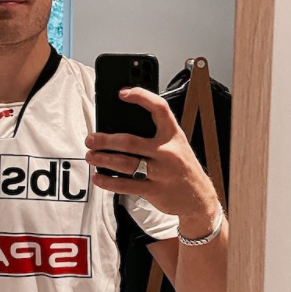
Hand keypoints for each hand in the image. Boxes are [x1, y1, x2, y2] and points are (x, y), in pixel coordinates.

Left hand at [85, 87, 217, 224]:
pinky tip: (99, 177)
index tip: (123, 93)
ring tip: (91, 156)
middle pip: (129, 141)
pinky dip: (108, 182)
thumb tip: (122, 130)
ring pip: (124, 163)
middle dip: (105, 140)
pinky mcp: (154, 190)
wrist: (199, 198)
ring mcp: (161, 172)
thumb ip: (157, 136)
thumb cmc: (183, 168)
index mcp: (173, 135)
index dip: (141, 97)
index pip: (159, 108)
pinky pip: (125, 185)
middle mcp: (167, 152)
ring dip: (103, 159)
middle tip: (91, 139)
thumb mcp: (177, 146)